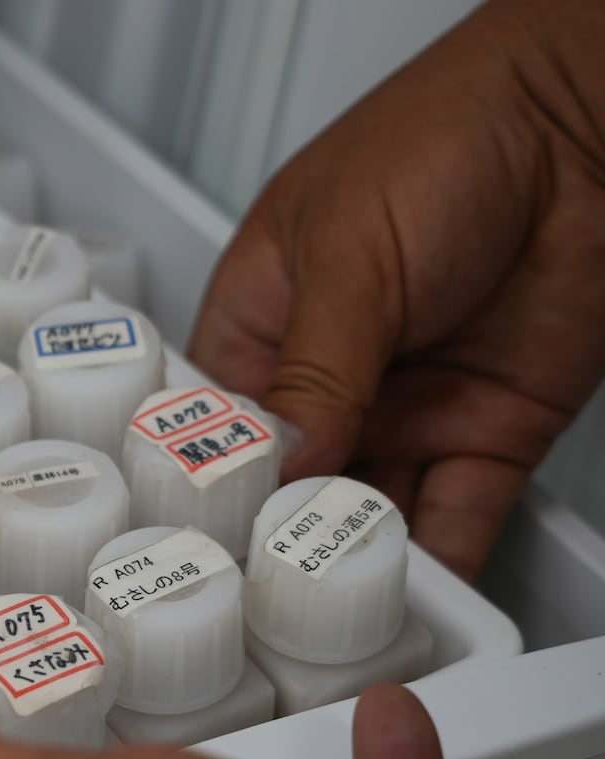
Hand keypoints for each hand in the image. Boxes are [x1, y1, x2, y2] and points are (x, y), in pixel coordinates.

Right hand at [190, 0, 604, 580]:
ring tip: (337, 616)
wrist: (583, 128)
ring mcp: (404, 413)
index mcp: (261, 328)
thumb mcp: (347, 255)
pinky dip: (440, 568)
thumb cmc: (442, 140)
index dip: (207, 489)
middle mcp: (327, 382)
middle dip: (280, 543)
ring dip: (356, 565)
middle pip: (288, 490)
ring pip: (367, 516)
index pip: (213, 430)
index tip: (205, 543)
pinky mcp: (483, 437)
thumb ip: (313, 371)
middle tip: (271, 596)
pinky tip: (415, 601)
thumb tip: (281, 462)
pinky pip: (454, 518)